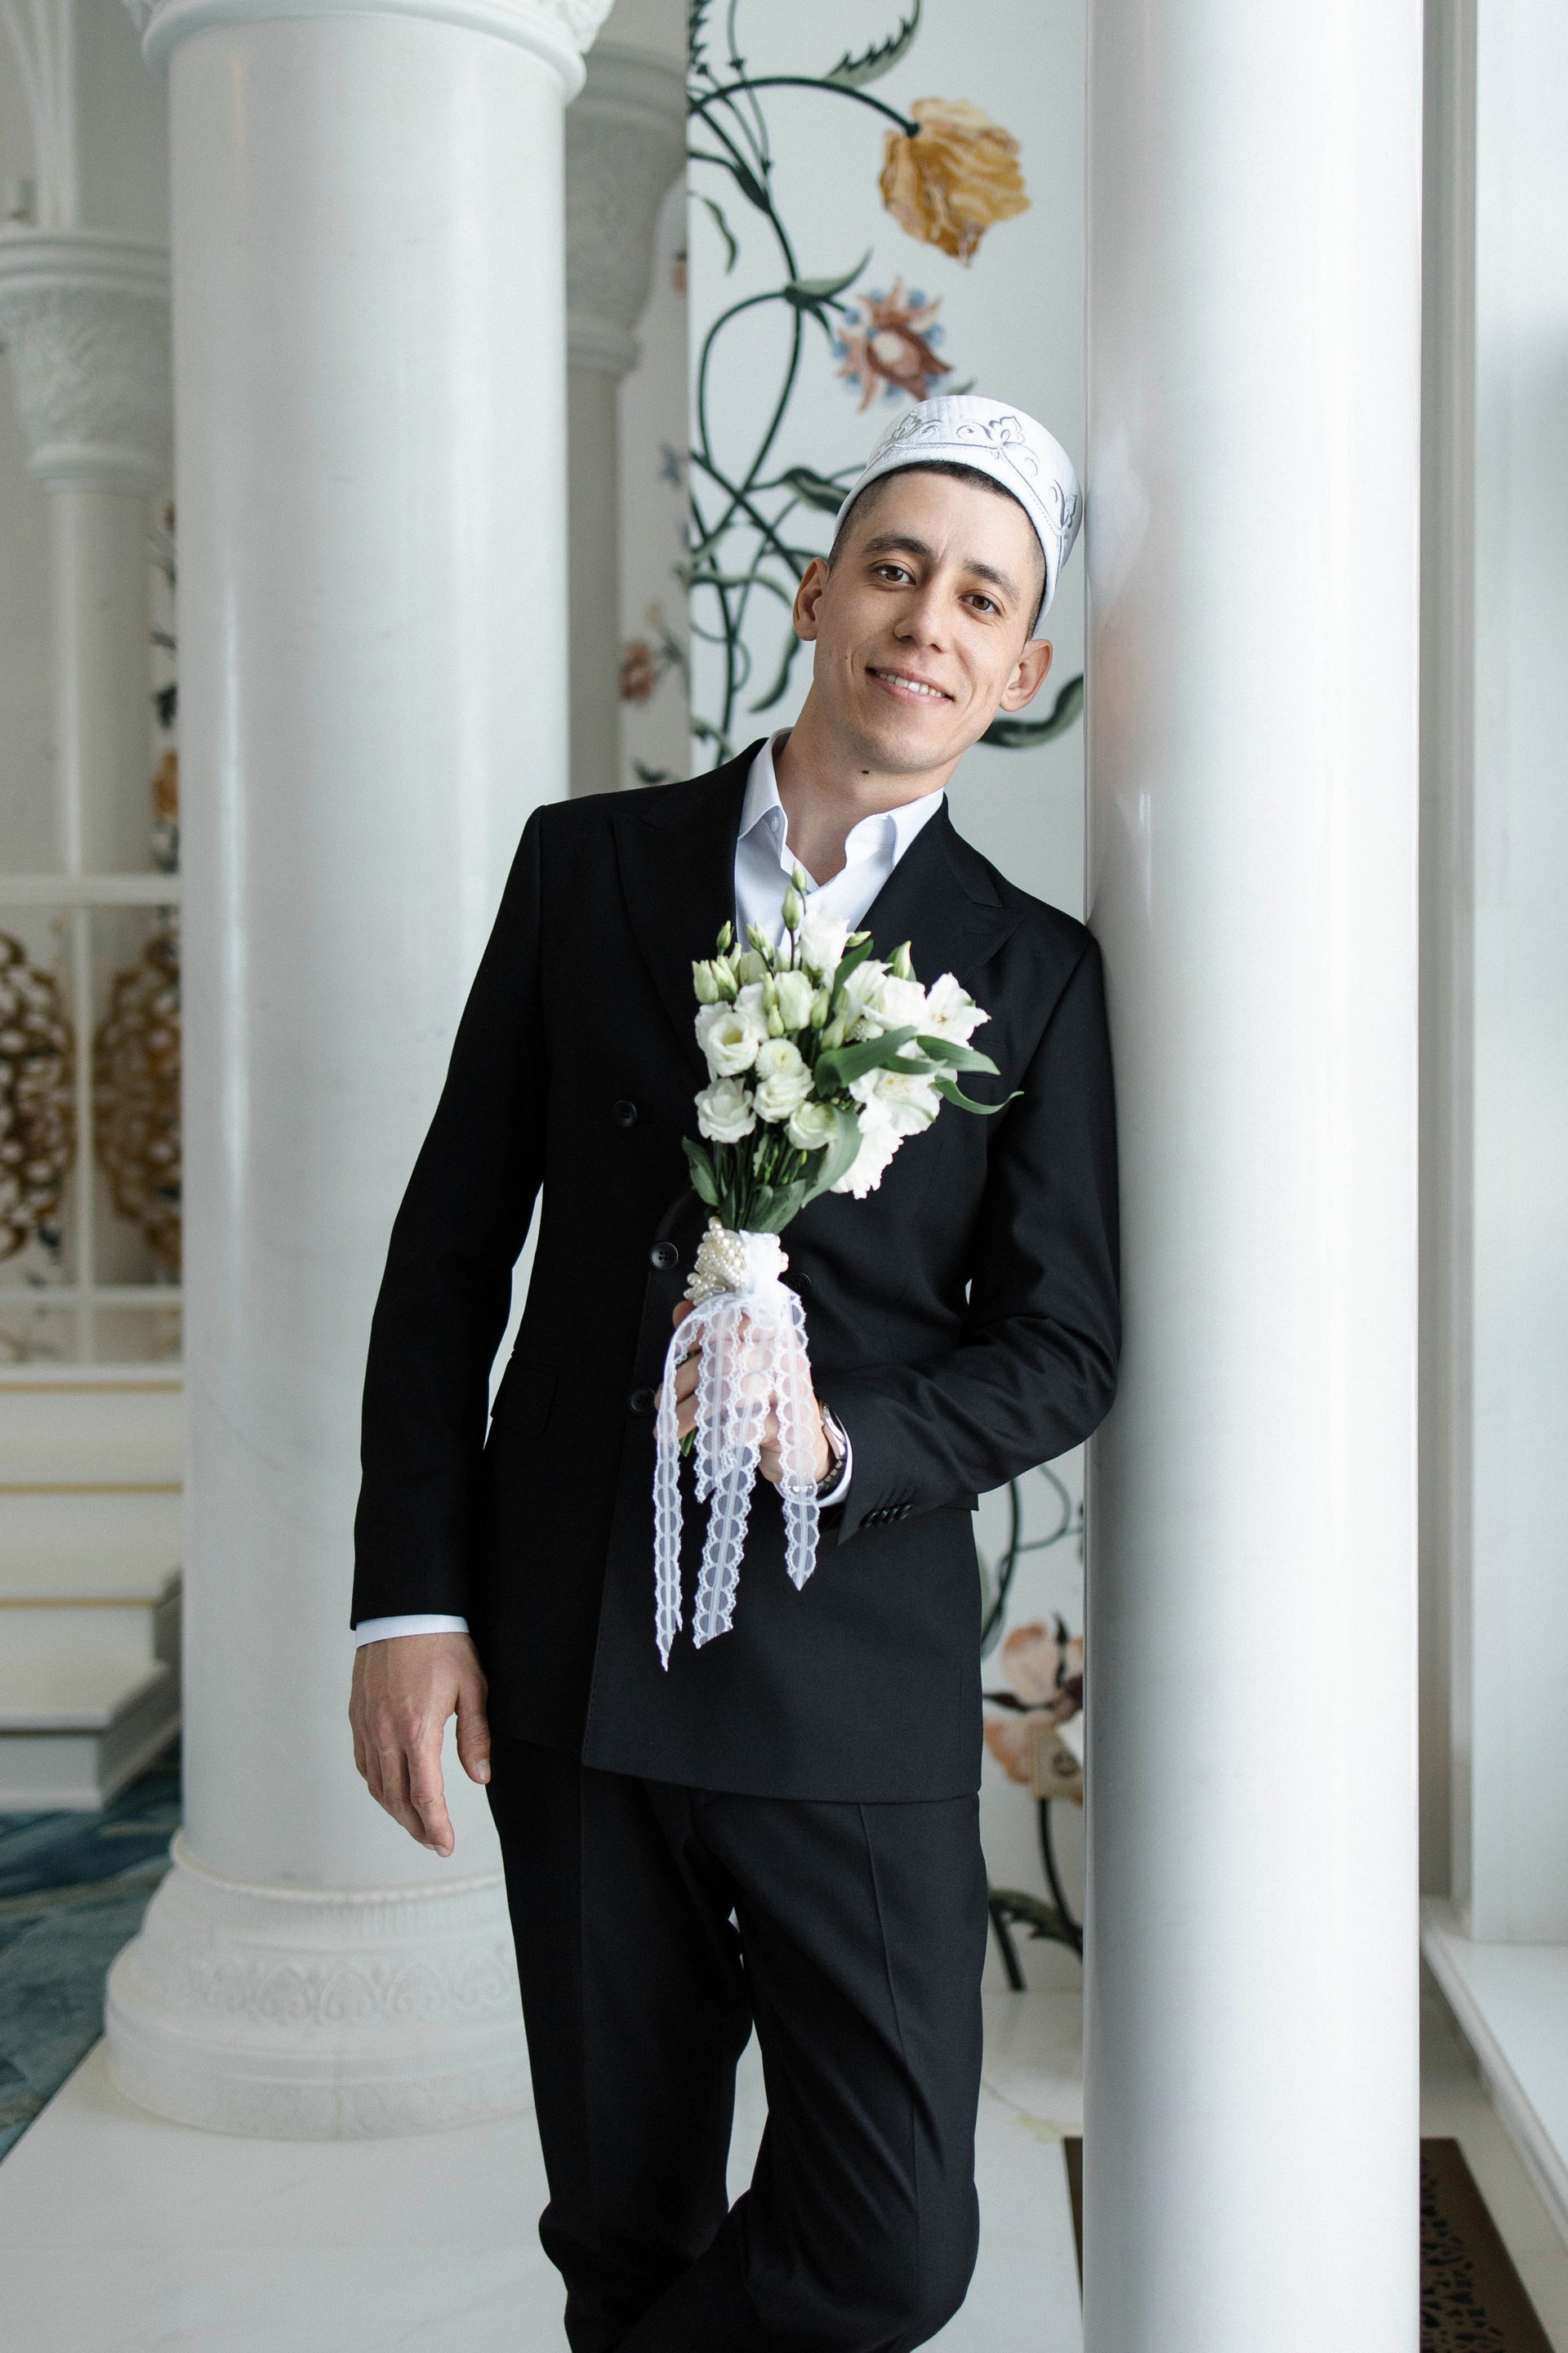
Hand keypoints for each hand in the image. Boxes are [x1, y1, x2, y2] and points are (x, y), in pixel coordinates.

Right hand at [349, 1631, 490, 1856]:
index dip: (435, 1827)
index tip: (445, 1846)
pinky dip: (378, 1786)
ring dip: (395, 1811)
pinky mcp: (357, 1717)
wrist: (404, 1611)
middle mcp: (385, 1733)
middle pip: (396, 1799)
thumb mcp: (472, 1688)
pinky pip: (364, 1763)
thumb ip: (475, 1736)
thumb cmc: (443, 1645)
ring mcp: (367, 1726)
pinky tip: (391, 1791)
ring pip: (376, 1785)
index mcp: (417, 1729)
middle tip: (435, 1843)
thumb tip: (480, 1777)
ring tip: (417, 1824)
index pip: (424, 1795)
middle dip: (416, 1827)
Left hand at [663, 1301, 833, 1485]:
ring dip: (691, 1412)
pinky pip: (743, 1427)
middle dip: (683, 1380)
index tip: (681, 1350)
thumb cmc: (766, 1400)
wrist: (801, 1447)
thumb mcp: (742, 1364)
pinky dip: (716, 1436)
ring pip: (730, 1393)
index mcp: (776, 1333)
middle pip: (724, 1358)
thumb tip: (682, 1309)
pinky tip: (704, 1442)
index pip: (735, 1317)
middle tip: (662, 1401)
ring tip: (671, 1426)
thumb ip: (711, 1333)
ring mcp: (790, 1392)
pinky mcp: (788, 1426)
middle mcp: (786, 1356)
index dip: (701, 1330)